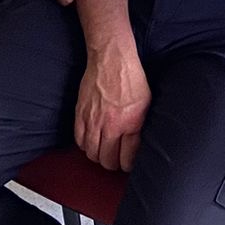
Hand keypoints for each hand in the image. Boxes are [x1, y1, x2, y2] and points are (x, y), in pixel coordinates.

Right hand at [74, 41, 150, 172]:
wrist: (111, 59)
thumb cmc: (132, 79)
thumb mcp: (146, 105)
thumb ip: (140, 128)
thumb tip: (137, 148)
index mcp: (130, 124)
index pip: (126, 160)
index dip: (128, 165)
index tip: (128, 163)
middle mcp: (110, 125)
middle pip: (107, 160)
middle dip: (112, 164)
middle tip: (116, 159)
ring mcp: (93, 120)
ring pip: (92, 153)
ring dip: (98, 156)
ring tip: (104, 150)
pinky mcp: (81, 113)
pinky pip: (79, 140)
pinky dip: (85, 145)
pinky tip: (92, 140)